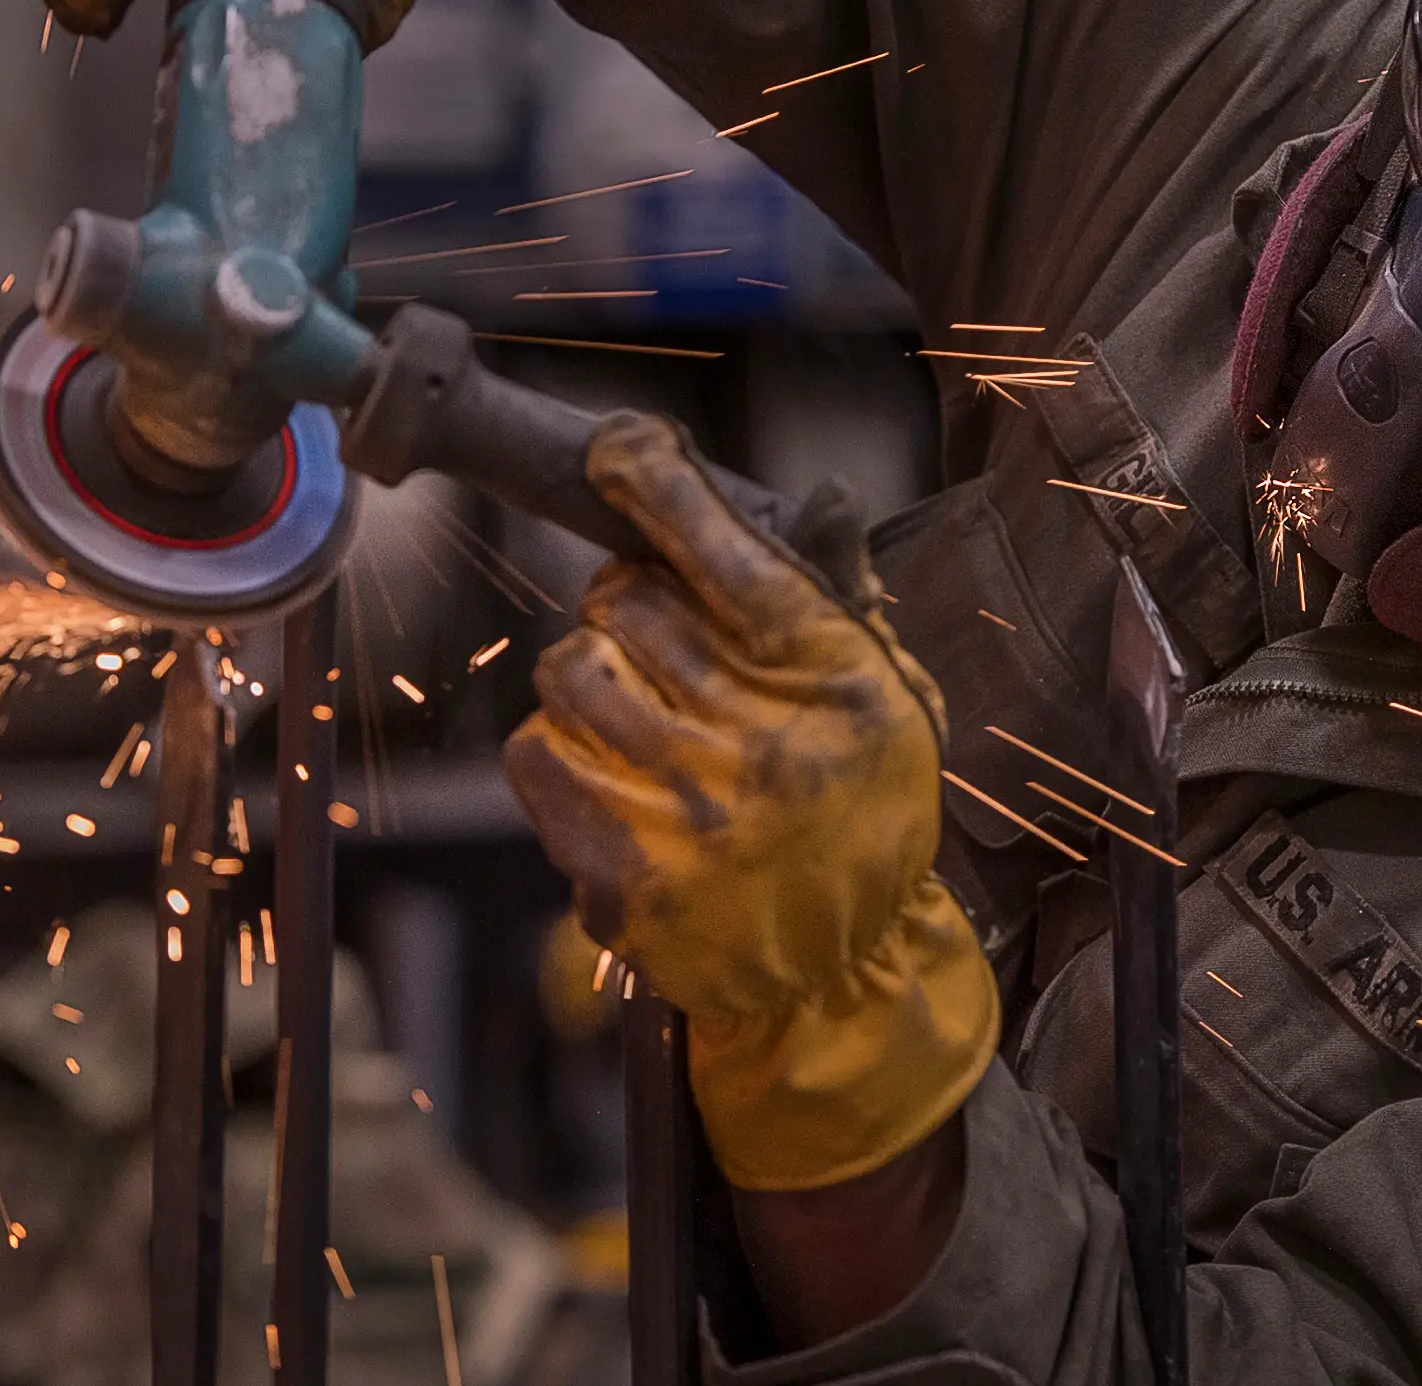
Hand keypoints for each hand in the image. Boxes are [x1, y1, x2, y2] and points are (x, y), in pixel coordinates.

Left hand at [503, 413, 999, 1191]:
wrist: (841, 972)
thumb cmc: (862, 812)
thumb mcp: (886, 697)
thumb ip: (841, 595)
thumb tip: (821, 492)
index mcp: (828, 681)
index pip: (725, 552)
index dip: (657, 483)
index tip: (618, 448)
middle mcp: (757, 741)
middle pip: (624, 604)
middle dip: (628, 609)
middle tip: (659, 647)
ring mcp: (684, 814)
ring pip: (568, 673)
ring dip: (588, 680)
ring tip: (635, 716)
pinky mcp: (623, 873)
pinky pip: (536, 757)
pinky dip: (558, 752)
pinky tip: (607, 774)